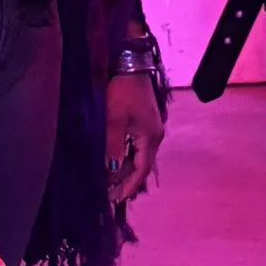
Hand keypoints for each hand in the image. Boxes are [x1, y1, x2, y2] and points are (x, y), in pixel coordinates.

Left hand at [104, 71, 165, 204]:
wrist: (132, 66)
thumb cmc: (123, 90)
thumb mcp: (114, 118)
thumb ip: (113, 144)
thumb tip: (112, 169)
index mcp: (150, 137)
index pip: (141, 169)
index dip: (129, 185)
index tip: (116, 198)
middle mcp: (155, 136)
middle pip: (142, 166)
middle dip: (126, 181)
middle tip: (110, 195)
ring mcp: (151, 130)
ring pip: (139, 157)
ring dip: (126, 171)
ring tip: (111, 183)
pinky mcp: (146, 124)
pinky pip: (137, 148)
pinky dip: (127, 158)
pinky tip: (117, 163)